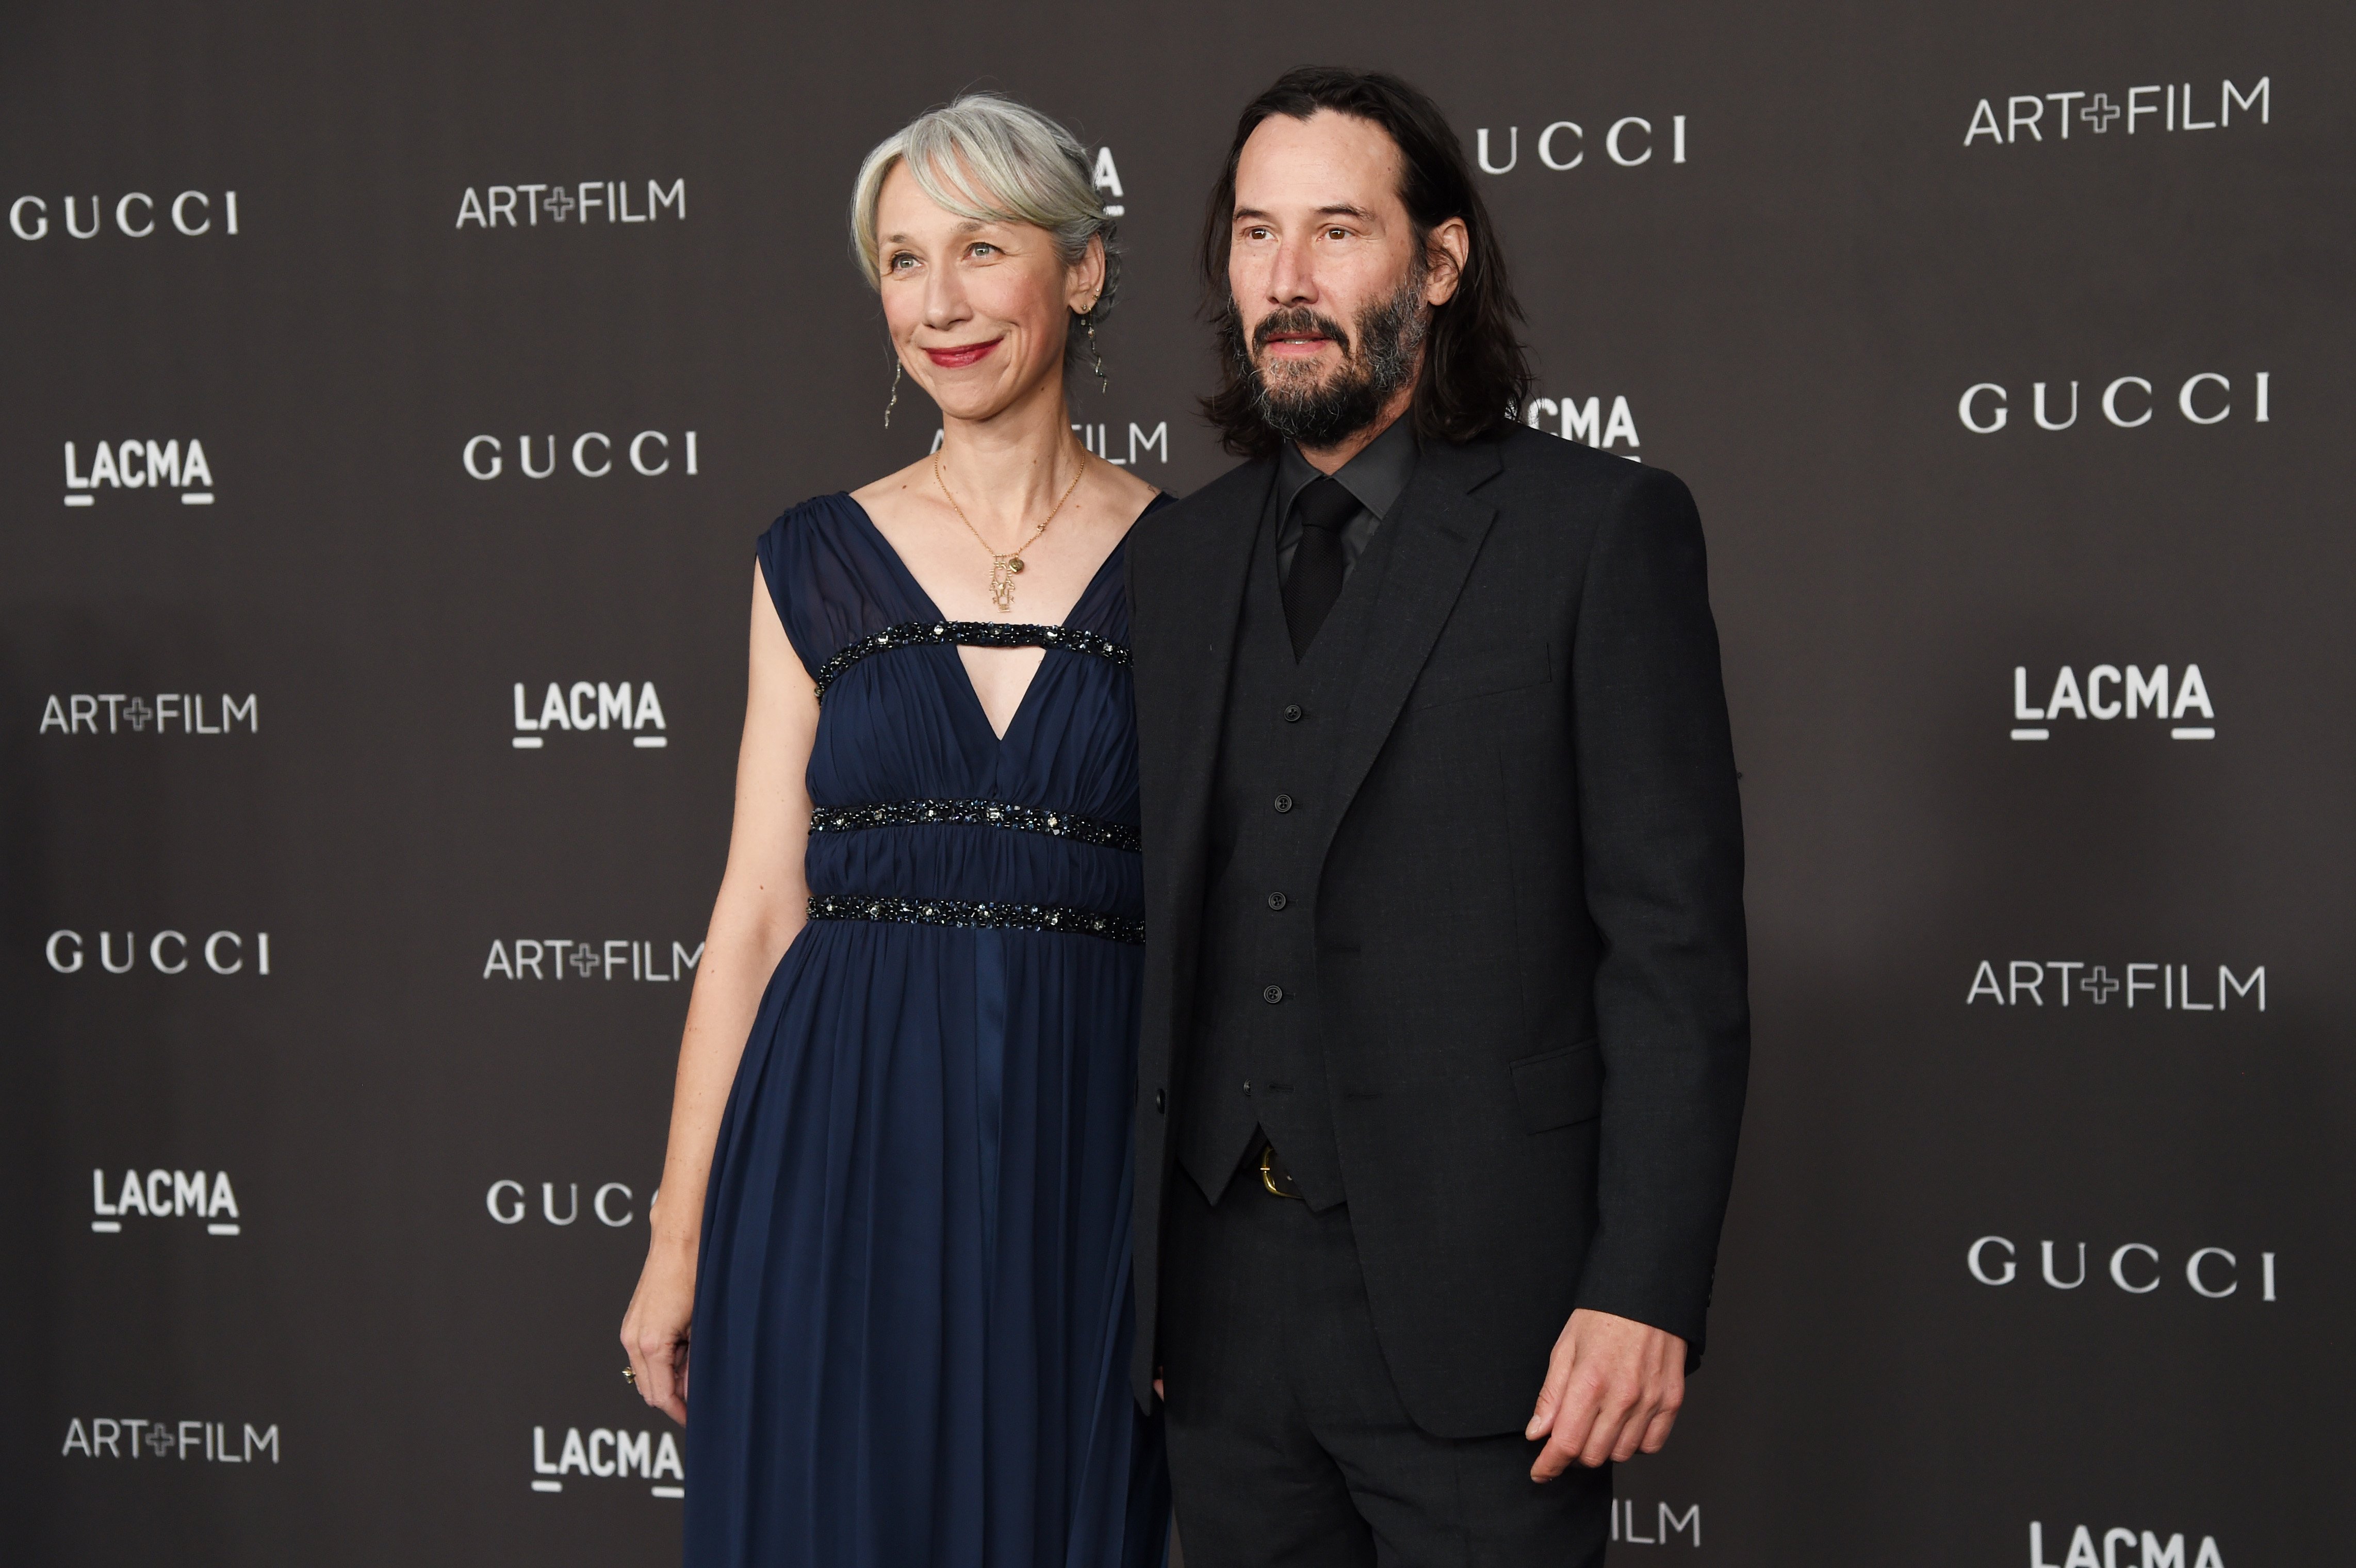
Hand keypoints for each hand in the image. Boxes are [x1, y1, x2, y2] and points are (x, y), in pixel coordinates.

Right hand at [621, 1242, 695, 1424]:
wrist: (680, 1241)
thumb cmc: (696, 1276)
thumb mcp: (704, 1327)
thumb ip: (697, 1364)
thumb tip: (697, 1392)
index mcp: (650, 1345)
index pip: (660, 1396)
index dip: (679, 1412)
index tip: (696, 1420)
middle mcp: (633, 1340)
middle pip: (649, 1390)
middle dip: (674, 1398)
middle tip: (702, 1398)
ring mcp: (630, 1330)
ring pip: (646, 1373)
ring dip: (670, 1378)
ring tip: (699, 1367)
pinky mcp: (634, 1321)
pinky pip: (645, 1355)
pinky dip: (665, 1361)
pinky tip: (688, 1350)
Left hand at [1524, 1309, 1685, 1479]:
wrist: (1648, 1294)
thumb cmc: (1604, 1315)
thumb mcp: (1565, 1348)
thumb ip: (1551, 1395)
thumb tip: (1537, 1433)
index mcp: (1590, 1382)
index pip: (1566, 1443)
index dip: (1549, 1465)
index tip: (1540, 1472)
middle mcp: (1623, 1397)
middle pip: (1593, 1455)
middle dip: (1573, 1454)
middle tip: (1568, 1436)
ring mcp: (1651, 1401)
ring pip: (1621, 1454)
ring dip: (1603, 1448)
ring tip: (1596, 1424)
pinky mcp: (1671, 1401)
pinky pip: (1651, 1444)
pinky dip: (1634, 1443)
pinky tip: (1624, 1424)